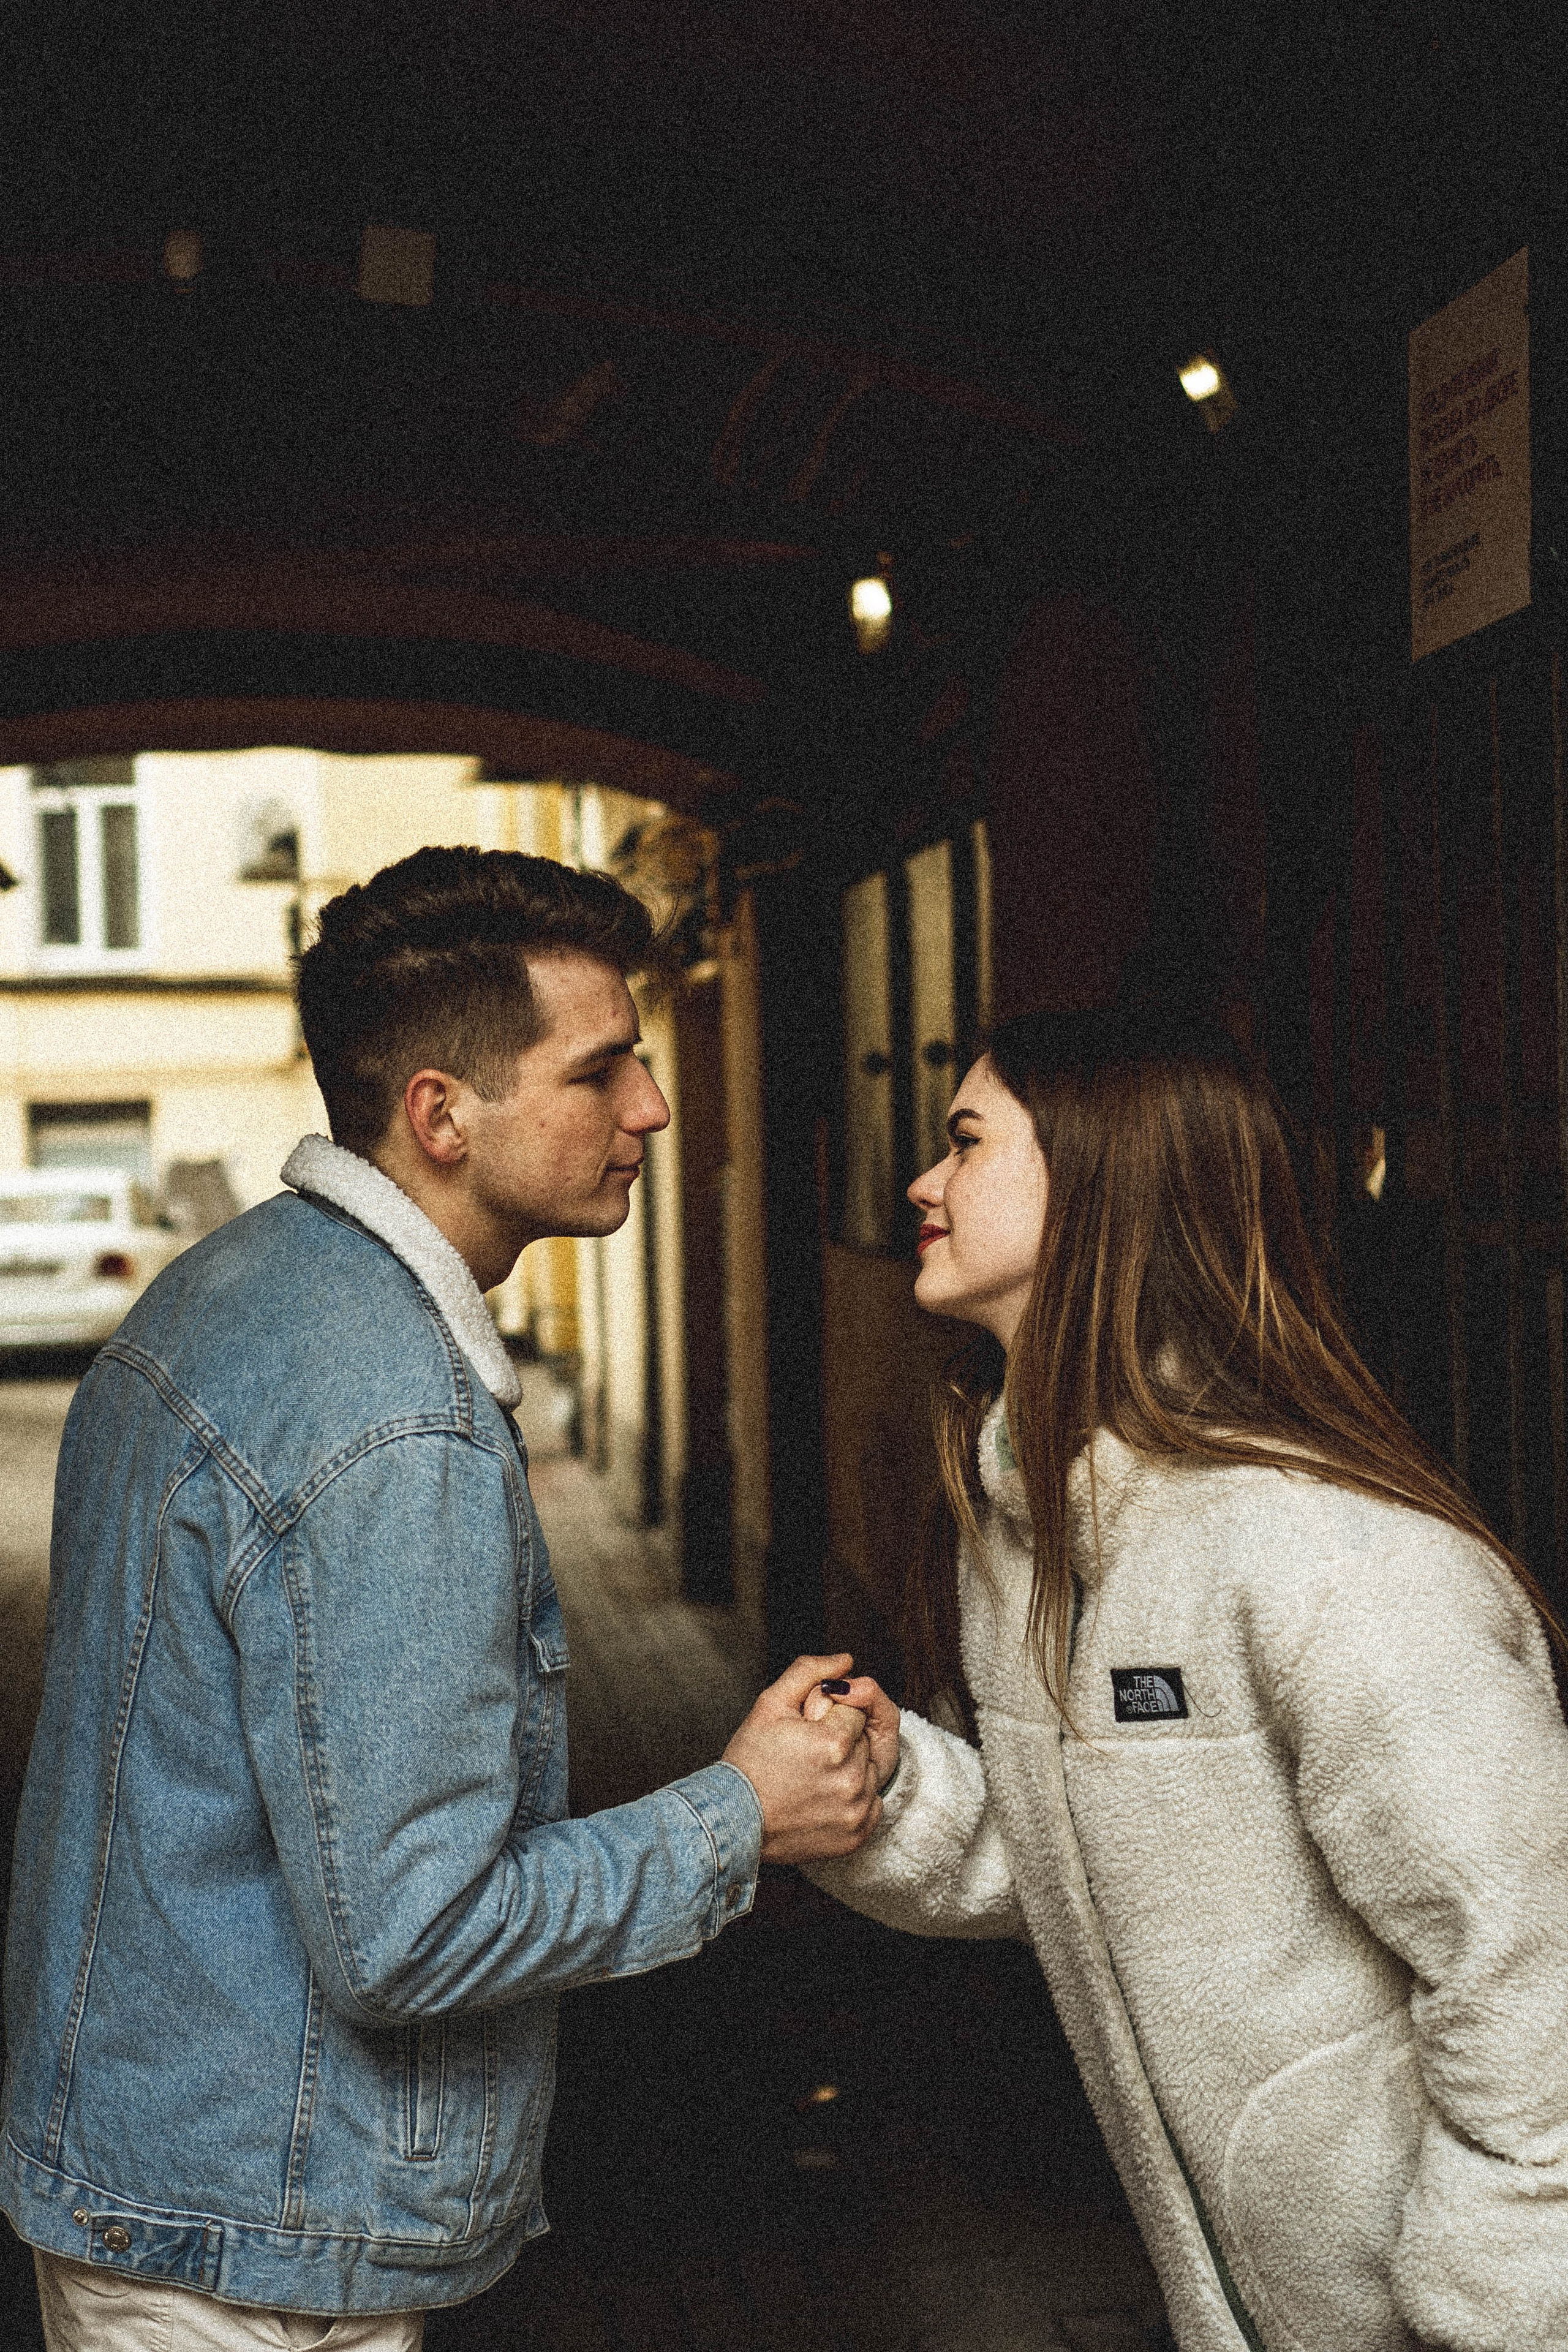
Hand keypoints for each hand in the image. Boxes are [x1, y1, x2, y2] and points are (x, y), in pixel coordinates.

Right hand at [722, 1654, 881, 1863]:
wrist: (734, 1821)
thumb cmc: (749, 1761)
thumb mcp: (770, 1704)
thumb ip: (810, 1672)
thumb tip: (846, 1661)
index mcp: (834, 1743)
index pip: (856, 1710)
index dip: (830, 1716)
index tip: (807, 1731)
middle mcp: (852, 1779)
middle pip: (864, 1741)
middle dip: (841, 1741)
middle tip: (805, 1756)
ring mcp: (856, 1811)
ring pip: (870, 1771)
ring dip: (849, 1769)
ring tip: (812, 1778)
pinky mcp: (857, 1835)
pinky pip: (872, 1803)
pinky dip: (854, 1798)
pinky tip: (822, 1798)